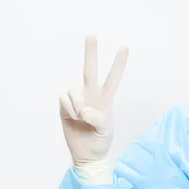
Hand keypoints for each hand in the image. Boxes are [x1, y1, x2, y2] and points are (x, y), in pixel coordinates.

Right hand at [59, 34, 128, 164]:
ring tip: (81, 116)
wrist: (86, 154)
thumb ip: (98, 118)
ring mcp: (77, 99)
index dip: (118, 63)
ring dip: (77, 101)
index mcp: (106, 98)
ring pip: (73, 88)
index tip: (125, 47)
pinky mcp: (64, 106)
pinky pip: (63, 98)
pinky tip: (72, 117)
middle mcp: (91, 94)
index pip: (113, 78)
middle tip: (91, 34)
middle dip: (90, 52)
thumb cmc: (100, 140)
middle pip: (89, 69)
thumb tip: (84, 109)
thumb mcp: (106, 130)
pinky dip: (68, 107)